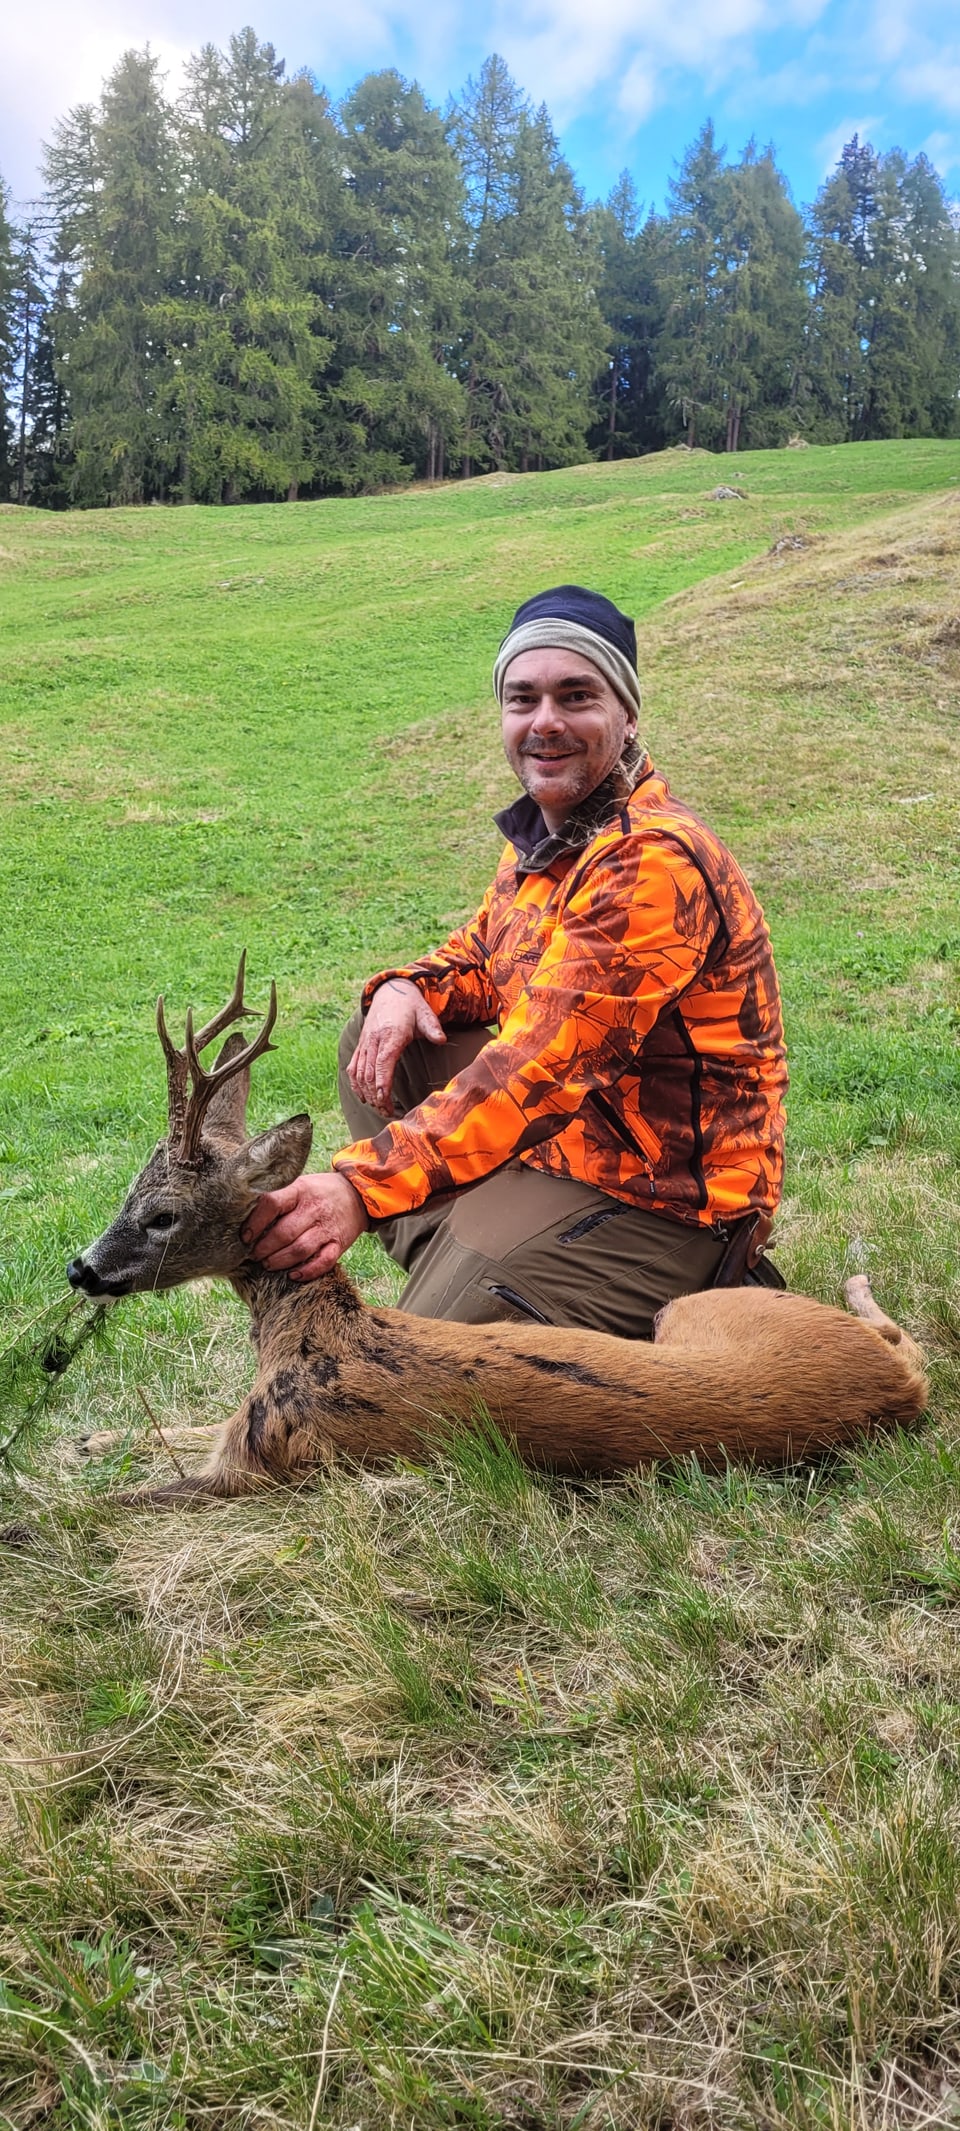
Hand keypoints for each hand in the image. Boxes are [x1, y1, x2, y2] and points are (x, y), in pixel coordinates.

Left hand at [241, 1171, 368, 1280]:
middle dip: (264, 1248)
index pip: (272, 1204)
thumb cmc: (317, 1192)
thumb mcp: (299, 1185)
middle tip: (253, 1255)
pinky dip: (307, 1271)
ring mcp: (327, 1227)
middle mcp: (313, 1209)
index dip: (255, 1222)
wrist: (357, 1194)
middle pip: (284, 1232)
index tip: (245, 1236)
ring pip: (300, 1249)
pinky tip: (293, 1275)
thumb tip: (242, 1217)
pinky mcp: (339, 1243)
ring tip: (267, 1264)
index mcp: (299, 1191)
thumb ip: (277, 1198)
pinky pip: (323, 1262)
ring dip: (280, 1261)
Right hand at [348, 978, 445, 1116]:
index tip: (385, 1100)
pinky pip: (353, 1067)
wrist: (390, 991)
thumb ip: (433, 1028)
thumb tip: (441, 1040)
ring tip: (378, 1108)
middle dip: (375, 1095)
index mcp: (391, 1035)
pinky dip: (355, 1084)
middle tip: (387, 1112)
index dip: (381, 1083)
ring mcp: (365, 1043)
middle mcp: (374, 1040)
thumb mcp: (425, 1014)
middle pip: (369, 1073)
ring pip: (359, 1072)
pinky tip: (363, 1096)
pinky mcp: (361, 1045)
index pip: (383, 1063)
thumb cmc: (411, 1007)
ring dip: (365, 1093)